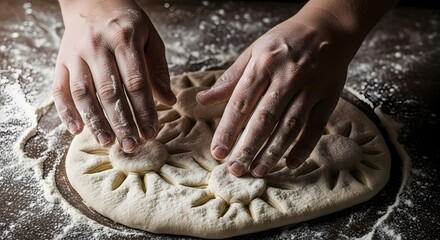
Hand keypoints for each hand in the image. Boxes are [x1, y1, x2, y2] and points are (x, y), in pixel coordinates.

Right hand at [52, 0, 175, 152]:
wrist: (92, 0)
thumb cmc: (126, 22)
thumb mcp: (150, 38)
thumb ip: (158, 69)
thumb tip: (168, 101)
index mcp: (124, 39)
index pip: (136, 82)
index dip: (144, 110)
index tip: (152, 131)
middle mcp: (97, 46)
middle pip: (110, 92)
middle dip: (123, 122)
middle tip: (133, 145)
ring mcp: (75, 54)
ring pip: (83, 94)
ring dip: (96, 121)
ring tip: (108, 142)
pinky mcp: (61, 61)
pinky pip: (60, 89)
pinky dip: (66, 112)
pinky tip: (76, 130)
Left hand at [197, 14, 356, 176]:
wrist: (328, 27)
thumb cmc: (285, 41)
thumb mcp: (254, 51)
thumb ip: (230, 78)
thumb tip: (203, 99)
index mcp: (264, 63)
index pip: (241, 102)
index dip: (228, 129)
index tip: (218, 152)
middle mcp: (288, 76)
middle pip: (265, 118)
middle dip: (248, 147)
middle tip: (236, 169)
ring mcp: (311, 88)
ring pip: (290, 125)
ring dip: (274, 151)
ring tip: (258, 170)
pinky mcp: (329, 97)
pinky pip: (316, 126)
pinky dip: (304, 147)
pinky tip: (291, 163)